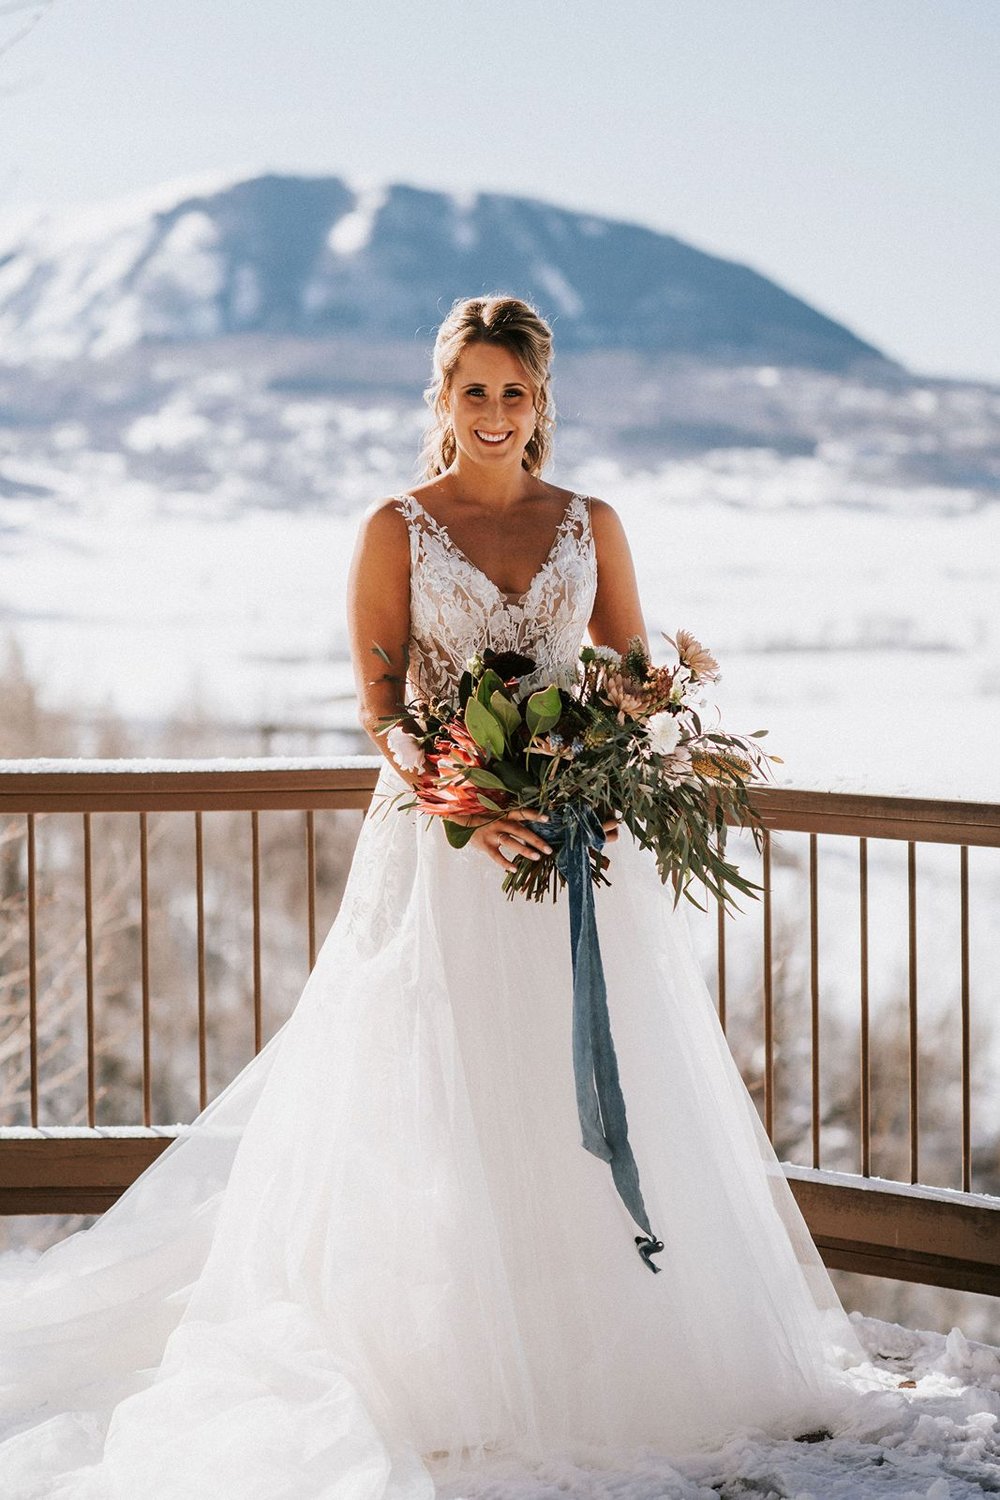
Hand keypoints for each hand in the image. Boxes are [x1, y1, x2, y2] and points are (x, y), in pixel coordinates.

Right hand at [465, 809, 618, 870]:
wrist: (461, 821)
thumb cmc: (483, 819)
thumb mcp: (497, 814)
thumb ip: (511, 819)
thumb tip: (530, 827)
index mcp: (504, 815)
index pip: (522, 813)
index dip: (534, 815)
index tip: (548, 819)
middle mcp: (500, 823)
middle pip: (520, 830)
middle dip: (535, 840)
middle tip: (549, 849)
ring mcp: (492, 834)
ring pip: (510, 842)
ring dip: (524, 850)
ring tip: (537, 857)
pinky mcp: (485, 845)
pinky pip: (496, 856)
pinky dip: (505, 862)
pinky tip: (515, 869)